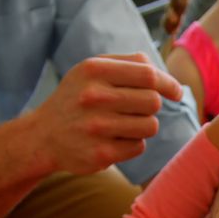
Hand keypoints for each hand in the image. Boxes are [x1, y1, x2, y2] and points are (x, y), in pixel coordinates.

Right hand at [27, 53, 182, 174]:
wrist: (42, 136)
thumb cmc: (77, 98)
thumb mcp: (92, 70)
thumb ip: (128, 63)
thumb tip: (164, 75)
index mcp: (94, 70)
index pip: (148, 75)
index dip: (168, 84)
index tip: (175, 92)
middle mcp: (94, 97)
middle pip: (153, 101)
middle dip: (150, 106)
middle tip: (135, 109)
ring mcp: (96, 127)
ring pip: (150, 126)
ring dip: (143, 126)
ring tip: (122, 124)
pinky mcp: (100, 154)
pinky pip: (139, 147)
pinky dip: (131, 144)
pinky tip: (112, 139)